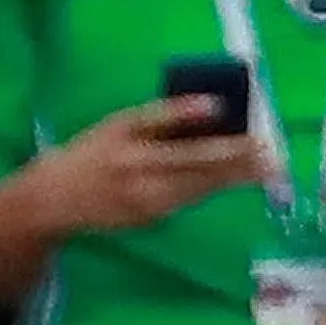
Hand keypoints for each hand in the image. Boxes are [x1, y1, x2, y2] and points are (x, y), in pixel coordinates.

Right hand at [29, 98, 268, 236]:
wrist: (55, 198)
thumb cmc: (95, 152)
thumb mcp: (118, 126)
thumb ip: (162, 119)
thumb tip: (213, 108)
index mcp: (123, 136)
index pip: (161, 124)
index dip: (194, 119)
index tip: (226, 111)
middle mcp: (134, 166)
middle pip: (191, 161)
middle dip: (234, 157)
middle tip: (270, 152)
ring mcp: (144, 196)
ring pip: (198, 185)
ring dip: (236, 176)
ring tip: (269, 168)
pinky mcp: (151, 216)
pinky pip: (189, 198)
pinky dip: (215, 187)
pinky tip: (241, 180)